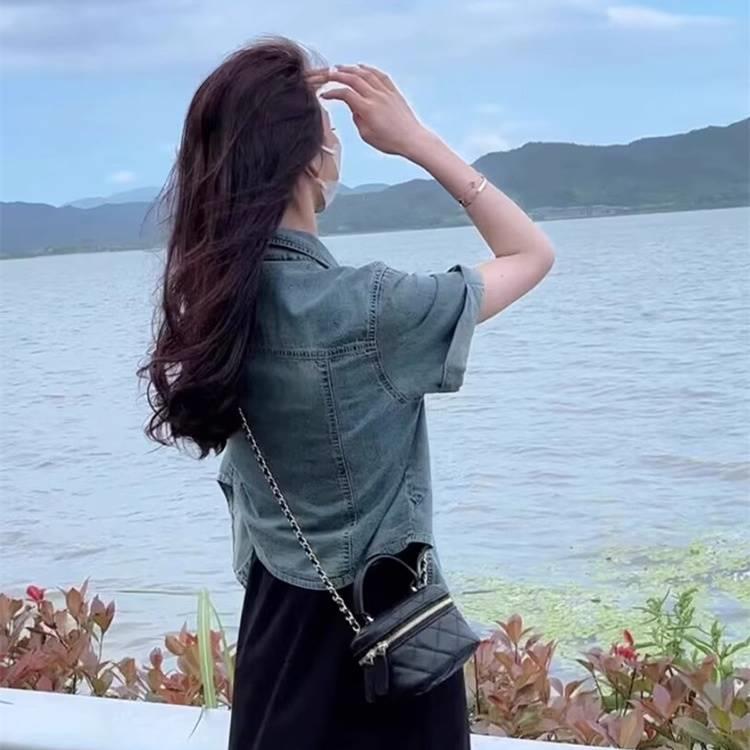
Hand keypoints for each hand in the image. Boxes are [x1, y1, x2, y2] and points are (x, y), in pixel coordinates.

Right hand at [308, 65, 430, 159]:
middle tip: (328, 74)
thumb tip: (353, 108)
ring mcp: (386, 92)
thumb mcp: (366, 135)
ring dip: (351, 69)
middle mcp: (376, 97)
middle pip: (353, 79)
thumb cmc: (390, 141)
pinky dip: (369, 69)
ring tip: (341, 68)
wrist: (412, 139)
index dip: (332, 93)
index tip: (324, 95)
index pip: (345, 94)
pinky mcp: (394, 92)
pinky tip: (362, 67)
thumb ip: (357, 119)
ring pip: (366, 73)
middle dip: (338, 74)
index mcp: (367, 109)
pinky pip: (380, 75)